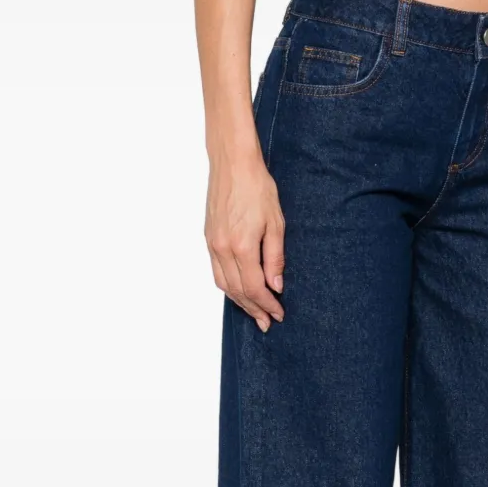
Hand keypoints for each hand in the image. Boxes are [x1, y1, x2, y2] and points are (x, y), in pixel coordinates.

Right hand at [205, 149, 285, 331]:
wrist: (232, 163)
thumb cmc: (257, 187)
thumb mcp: (276, 223)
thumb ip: (275, 258)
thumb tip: (276, 286)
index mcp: (242, 247)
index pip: (255, 288)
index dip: (267, 305)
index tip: (278, 314)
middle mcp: (223, 249)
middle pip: (238, 291)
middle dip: (254, 310)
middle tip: (267, 323)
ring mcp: (213, 244)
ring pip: (224, 285)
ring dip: (239, 302)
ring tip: (254, 312)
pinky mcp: (208, 238)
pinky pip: (216, 272)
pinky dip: (229, 286)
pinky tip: (239, 291)